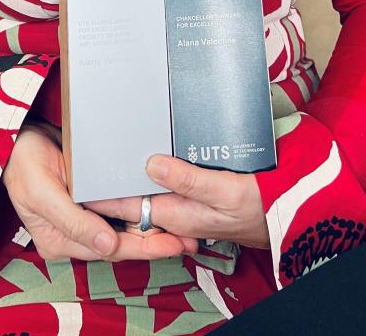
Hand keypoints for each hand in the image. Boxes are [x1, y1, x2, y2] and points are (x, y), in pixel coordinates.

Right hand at [1, 124, 199, 261]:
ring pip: (123, 227)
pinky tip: (161, 208)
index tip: (169, 245)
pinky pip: (118, 209)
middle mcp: (72, 233)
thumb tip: (107, 246)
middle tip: (187, 240)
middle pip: (120, 242)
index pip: (108, 250)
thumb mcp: (43, 192)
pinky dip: (140, 210)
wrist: (19, 134)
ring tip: (183, 229)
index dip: (141, 249)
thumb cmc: (23, 162)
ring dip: (152, 228)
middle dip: (154, 243)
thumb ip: (73, 221)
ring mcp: (81, 216)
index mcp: (59, 241)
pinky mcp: (88, 199)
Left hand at [83, 154, 269, 250]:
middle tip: (90, 156)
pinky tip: (149, 157)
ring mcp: (187, 208)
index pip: (128, 204)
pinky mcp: (197, 199)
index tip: (79, 176)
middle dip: (114, 182)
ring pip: (150, 193)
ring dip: (133, 177)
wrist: (286, 212)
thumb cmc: (258, 203)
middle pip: (135, 199)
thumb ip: (187, 178)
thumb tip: (150, 164)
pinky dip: (155, 174)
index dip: (102, 192)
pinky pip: (168, 187)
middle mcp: (177, 213)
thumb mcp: (224, 189)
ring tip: (110, 152)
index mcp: (177, 213)